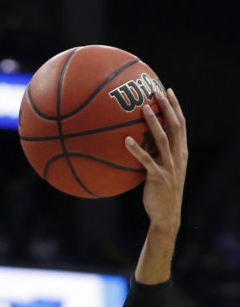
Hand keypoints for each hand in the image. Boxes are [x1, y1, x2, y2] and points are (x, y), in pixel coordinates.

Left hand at [126, 88, 187, 229]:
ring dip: (153, 122)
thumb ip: (157, 155)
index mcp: (181, 152)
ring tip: (143, 108)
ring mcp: (169, 166)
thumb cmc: (162, 192)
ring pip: (163, 139)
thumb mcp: (164, 170)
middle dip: (167, 107)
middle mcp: (178, 156)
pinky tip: (126, 140)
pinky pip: (146, 160)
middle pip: (175, 126)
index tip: (168, 91)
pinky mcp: (158, 177)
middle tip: (157, 91)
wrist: (167, 215)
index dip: (175, 107)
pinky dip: (136, 150)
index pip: (181, 124)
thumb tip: (139, 141)